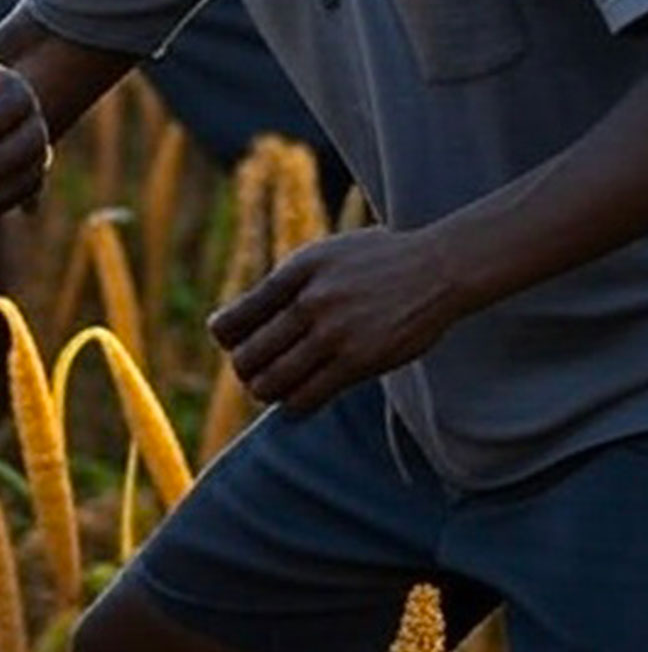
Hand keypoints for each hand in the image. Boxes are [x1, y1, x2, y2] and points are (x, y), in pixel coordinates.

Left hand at [208, 227, 466, 413]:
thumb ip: (284, 287)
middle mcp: (308, 302)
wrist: (436, 268)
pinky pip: (306, 398)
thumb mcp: (320, 258)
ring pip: (271, 383)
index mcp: (292, 275)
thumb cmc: (375, 263)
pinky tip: (300, 401)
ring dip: (268, 391)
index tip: (238, 343)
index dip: (227, 340)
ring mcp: (333, 333)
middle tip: (258, 372)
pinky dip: (294, 406)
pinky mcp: (359, 361)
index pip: (230, 323)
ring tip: (277, 387)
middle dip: (246, 371)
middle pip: (246, 358)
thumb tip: (241, 324)